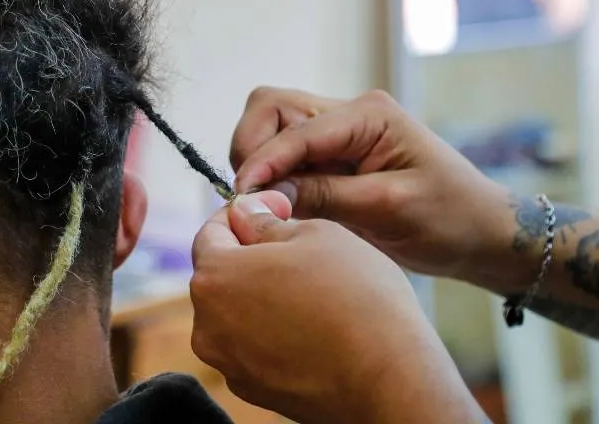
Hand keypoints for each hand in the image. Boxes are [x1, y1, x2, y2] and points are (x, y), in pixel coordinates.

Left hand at [190, 194, 483, 423]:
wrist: (390, 378)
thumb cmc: (356, 296)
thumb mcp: (315, 234)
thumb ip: (266, 222)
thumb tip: (246, 213)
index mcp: (215, 278)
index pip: (212, 232)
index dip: (246, 212)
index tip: (278, 206)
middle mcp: (209, 326)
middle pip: (222, 276)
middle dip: (253, 254)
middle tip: (299, 244)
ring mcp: (231, 364)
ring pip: (239, 314)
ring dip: (265, 294)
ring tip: (312, 288)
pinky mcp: (256, 391)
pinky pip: (257, 347)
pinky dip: (276, 331)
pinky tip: (315, 325)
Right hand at [230, 87, 528, 293]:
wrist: (482, 233)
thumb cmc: (448, 218)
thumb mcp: (386, 209)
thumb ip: (322, 196)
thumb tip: (261, 193)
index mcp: (368, 115)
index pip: (295, 129)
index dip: (262, 160)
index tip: (241, 196)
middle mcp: (349, 113)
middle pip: (272, 109)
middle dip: (251, 147)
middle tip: (252, 196)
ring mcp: (340, 133)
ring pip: (273, 127)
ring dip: (259, 161)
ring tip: (266, 205)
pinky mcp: (335, 157)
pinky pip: (287, 154)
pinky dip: (273, 175)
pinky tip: (278, 206)